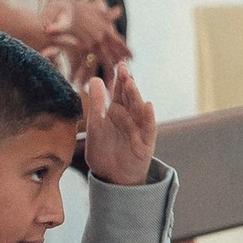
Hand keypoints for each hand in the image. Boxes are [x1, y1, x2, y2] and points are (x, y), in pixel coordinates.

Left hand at [80, 57, 156, 186]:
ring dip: (136, 95)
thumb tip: (94, 80)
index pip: (120, 91)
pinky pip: (148, 127)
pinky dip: (148, 116)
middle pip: (130, 96)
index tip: (119, 64)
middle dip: (127, 82)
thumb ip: (96, 105)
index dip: (120, 78)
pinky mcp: (145, 142)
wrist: (111, 178)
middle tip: (123, 68)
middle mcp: (130, 117)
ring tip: (130, 83)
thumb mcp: (96, 126)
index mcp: (118, 111)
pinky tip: (148, 105)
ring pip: (139, 109)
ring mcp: (139, 128)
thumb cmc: (104, 151)